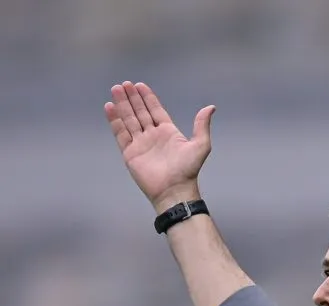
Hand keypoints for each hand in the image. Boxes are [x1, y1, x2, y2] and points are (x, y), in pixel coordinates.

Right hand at [104, 82, 214, 209]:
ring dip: (122, 105)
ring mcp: (140, 144)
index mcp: (168, 132)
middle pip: (140, 112)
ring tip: (115, 89)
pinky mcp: (130, 153)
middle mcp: (153, 136)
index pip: (155, 110)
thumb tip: (211, 107)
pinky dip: (115, 120)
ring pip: (129, 120)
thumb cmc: (188, 170)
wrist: (174, 191)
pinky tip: (110, 107)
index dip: (147, 98)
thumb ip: (202, 125)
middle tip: (124, 84)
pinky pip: (121, 133)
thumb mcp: (200, 145)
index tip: (139, 85)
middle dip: (132, 98)